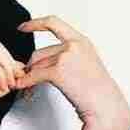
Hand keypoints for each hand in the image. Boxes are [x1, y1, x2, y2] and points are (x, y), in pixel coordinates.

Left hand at [15, 15, 129, 129]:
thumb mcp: (85, 65)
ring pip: (36, 65)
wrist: (106, 106)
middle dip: (31, 67)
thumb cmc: (97, 92)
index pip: (54, 23)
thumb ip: (66, 57)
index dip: (35, 23)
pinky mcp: (58, 72)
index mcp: (81, 41)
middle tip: (27, 78)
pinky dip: (26, 82)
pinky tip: (23, 87)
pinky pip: (34, 75)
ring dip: (29, 77)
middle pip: (40, 52)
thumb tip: (39, 61)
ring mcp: (66, 57)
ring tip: (29, 88)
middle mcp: (74, 45)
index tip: (23, 26)